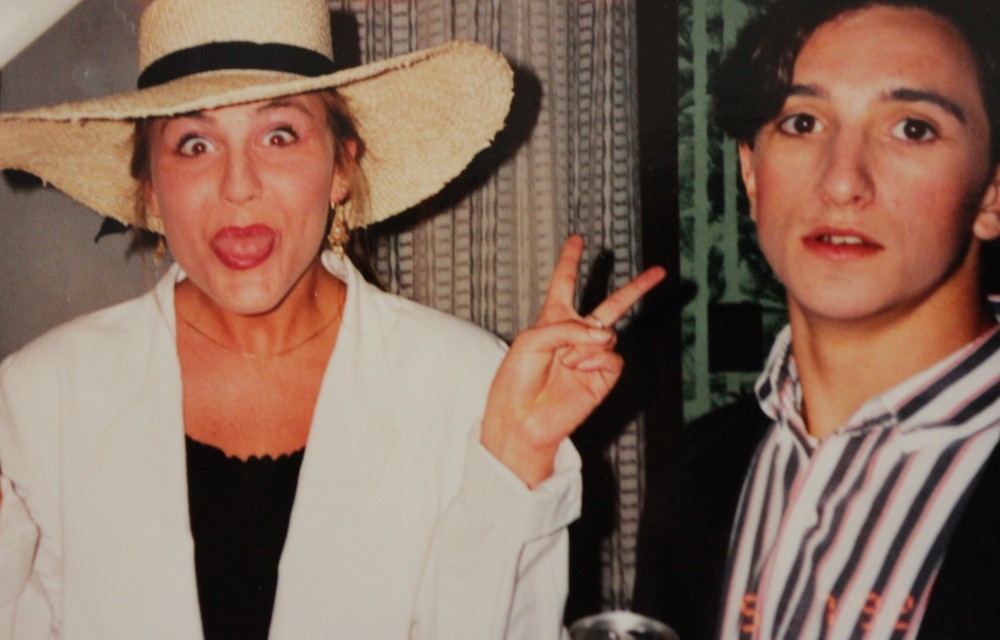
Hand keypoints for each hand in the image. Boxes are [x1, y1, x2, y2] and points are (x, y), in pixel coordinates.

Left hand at [481, 235, 665, 487]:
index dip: (570, 261)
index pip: (564, 284)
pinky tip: (577, 369)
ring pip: (608, 333)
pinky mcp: (602, 376)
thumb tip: (604, 336)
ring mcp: (591, 355)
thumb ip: (566, 327)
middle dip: (637, 288)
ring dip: (586, 343)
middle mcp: (576, 335)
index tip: (577, 240)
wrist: (520, 418)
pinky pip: (611, 355)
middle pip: (612, 304)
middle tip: (660, 271)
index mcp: (553, 321)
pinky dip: (595, 359)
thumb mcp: (532, 339)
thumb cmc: (517, 379)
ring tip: (567, 361)